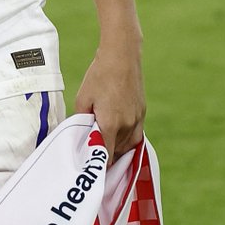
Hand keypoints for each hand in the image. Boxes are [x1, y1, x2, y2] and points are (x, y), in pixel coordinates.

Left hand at [74, 37, 145, 162]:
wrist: (122, 57)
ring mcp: (137, 119)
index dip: (98, 163)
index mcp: (110, 124)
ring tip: (105, 147)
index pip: (106, 154)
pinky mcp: (142, 113)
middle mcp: (127, 125)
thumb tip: (82, 134)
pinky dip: (127, 139)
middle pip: (118, 152)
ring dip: (118, 148)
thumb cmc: (99, 76)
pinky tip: (118, 136)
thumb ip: (82, 120)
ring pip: (129, 145)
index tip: (91, 168)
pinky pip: (136, 135)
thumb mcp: (82, 98)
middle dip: (107, 155)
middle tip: (94, 157)